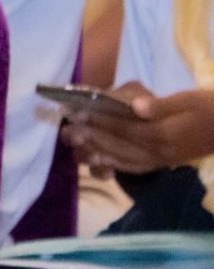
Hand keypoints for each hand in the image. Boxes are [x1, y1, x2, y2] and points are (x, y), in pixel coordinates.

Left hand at [62, 83, 213, 173]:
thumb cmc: (211, 109)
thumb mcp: (192, 100)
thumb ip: (163, 105)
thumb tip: (136, 106)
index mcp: (165, 133)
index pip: (125, 128)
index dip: (100, 121)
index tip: (77, 113)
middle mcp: (161, 152)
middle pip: (119, 146)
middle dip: (92, 137)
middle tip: (68, 130)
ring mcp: (162, 161)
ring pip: (123, 160)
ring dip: (98, 153)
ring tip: (75, 145)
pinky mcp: (164, 164)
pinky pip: (135, 168)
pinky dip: (115, 166)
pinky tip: (99, 161)